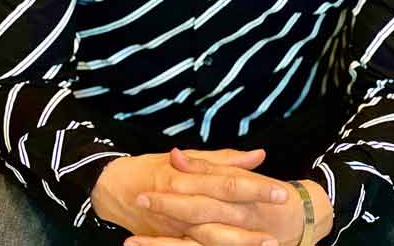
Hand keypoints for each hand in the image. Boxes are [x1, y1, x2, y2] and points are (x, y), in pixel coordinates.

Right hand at [92, 146, 285, 239]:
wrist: (112, 188)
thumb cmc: (152, 167)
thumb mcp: (186, 157)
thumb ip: (223, 160)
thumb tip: (258, 156)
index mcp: (187, 176)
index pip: (226, 181)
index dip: (254, 187)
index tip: (281, 192)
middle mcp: (181, 201)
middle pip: (222, 210)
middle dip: (253, 216)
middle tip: (281, 220)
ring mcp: (175, 226)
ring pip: (210, 238)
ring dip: (239, 241)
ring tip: (268, 244)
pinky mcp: (168, 240)